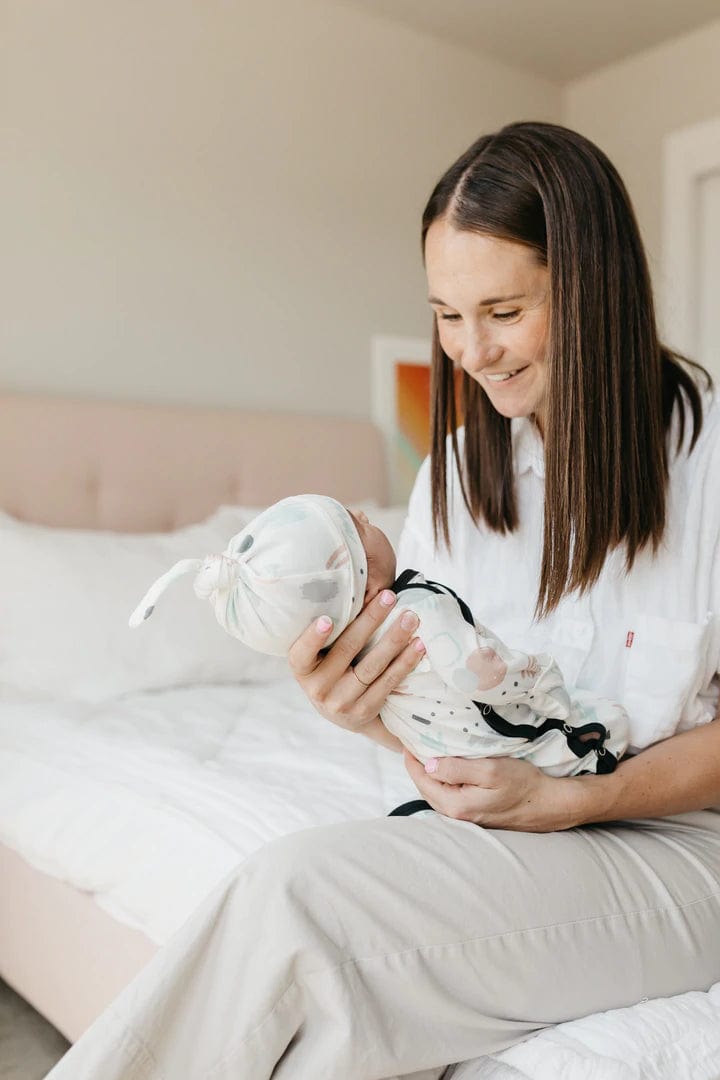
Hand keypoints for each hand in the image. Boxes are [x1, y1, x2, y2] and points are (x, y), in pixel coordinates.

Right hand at [288, 589, 425, 733]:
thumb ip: (330, 632)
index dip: (313, 638)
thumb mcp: (317, 656)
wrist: (342, 714)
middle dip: (370, 620)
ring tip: (410, 618)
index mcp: (302, 669)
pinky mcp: (365, 710)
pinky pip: (388, 682)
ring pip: (372, 666)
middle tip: (390, 596)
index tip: (327, 619)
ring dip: (394, 639)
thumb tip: (355, 588)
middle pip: (346, 649)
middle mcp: (318, 688)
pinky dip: (405, 662)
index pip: (302, 653)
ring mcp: (342, 702)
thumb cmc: (330, 670)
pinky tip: (418, 645)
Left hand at [402, 751, 579, 831]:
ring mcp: (465, 815)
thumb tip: (428, 764)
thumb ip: (456, 768)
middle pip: (426, 786)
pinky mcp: (474, 812)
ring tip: (429, 750)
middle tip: (415, 741)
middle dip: (418, 765)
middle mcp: (456, 814)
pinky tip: (448, 766)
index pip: (421, 779)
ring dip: (431, 772)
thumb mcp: (490, 770)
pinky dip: (444, 779)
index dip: (412, 758)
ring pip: (437, 790)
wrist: (548, 804)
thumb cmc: (522, 784)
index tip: (408, 739)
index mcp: (455, 804)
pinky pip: (450, 794)